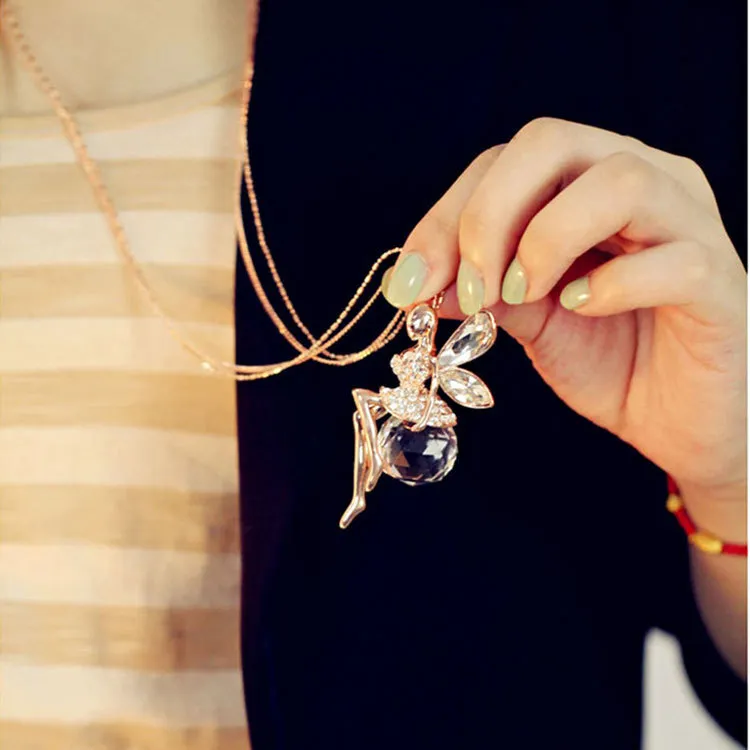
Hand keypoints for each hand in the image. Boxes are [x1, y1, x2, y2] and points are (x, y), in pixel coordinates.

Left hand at [384, 118, 746, 516]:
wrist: (674, 420)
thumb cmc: (609, 358)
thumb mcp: (528, 319)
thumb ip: (480, 289)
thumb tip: (414, 283)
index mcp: (587, 184)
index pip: (505, 160)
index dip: (447, 215)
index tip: (410, 282)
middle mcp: (642, 183)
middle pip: (552, 142)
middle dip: (488, 215)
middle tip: (468, 287)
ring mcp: (689, 225)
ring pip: (619, 180)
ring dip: (545, 239)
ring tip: (520, 296)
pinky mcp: (719, 282)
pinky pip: (673, 261)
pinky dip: (612, 285)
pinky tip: (581, 309)